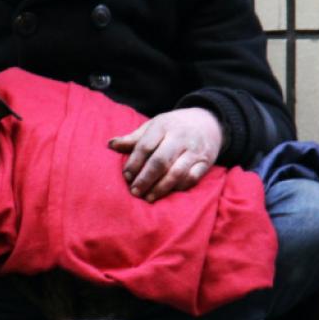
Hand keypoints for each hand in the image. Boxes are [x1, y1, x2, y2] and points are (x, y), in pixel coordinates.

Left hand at [107, 108, 223, 202]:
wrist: (208, 122)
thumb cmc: (173, 126)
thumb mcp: (154, 126)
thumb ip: (134, 138)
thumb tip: (110, 145)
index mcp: (163, 126)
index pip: (145, 146)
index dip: (134, 163)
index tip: (126, 177)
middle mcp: (180, 137)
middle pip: (160, 161)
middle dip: (145, 179)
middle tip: (134, 192)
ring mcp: (194, 150)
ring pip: (177, 172)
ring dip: (161, 188)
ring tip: (148, 197)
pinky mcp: (205, 162)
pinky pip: (192, 179)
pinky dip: (179, 188)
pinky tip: (167, 194)